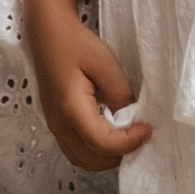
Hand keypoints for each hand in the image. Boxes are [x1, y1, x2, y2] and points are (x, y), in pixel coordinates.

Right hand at [33, 11, 149, 172]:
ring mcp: (55, 127)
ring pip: (83, 160)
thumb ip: (119, 92)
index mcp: (70, 109)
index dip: (128, 143)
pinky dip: (95, 151)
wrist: (47, 33)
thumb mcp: (104, 61)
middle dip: (119, 155)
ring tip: (127, 137)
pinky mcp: (56, 124)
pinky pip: (77, 150)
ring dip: (107, 157)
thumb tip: (132, 118)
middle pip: (91, 160)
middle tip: (139, 136)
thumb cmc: (75, 43)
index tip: (147, 129)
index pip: (102, 143)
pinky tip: (110, 133)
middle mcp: (59, 125)